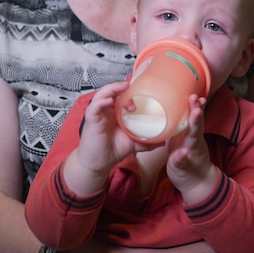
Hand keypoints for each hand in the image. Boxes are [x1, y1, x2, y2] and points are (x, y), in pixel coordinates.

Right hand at [65, 81, 160, 195]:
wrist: (100, 164)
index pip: (121, 95)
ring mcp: (98, 115)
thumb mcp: (134, 144)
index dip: (130, 92)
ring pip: (101, 95)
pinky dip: (100, 102)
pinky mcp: (91, 122)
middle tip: (132, 95)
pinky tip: (108, 101)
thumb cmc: (113, 150)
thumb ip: (147, 142)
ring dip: (111, 89)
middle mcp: (107, 111)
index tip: (141, 95)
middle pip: (111, 91)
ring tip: (122, 88)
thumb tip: (162, 142)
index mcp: (116, 113)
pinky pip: (93, 108)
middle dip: (121, 89)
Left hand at [166, 94, 218, 202]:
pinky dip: (183, 155)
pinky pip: (183, 159)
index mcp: (190, 134)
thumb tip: (171, 109)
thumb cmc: (186, 156)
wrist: (196, 181)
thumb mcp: (183, 139)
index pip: (194, 117)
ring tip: (195, 115)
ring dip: (195, 126)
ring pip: (193, 138)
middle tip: (196, 99)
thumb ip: (181, 126)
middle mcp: (193, 141)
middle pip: (196, 124)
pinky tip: (184, 151)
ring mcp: (190, 152)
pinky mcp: (183, 165)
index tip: (196, 94)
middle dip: (197, 111)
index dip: (195, 105)